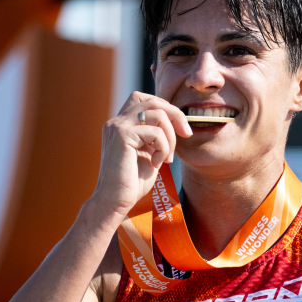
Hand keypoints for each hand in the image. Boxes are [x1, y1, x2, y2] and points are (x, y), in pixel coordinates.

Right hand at [91, 92, 192, 220]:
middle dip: (176, 116)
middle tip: (186, 135)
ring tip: (167, 157)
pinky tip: (157, 163)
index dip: (168, 109)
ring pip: (157, 113)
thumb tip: (177, 121)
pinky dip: (163, 147)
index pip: (146, 100)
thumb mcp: (149, 152)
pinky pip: (155, 131)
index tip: (182, 130)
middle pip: (153, 101)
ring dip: (170, 136)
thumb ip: (157, 136)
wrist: (115, 201)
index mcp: (122, 124)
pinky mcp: (122, 136)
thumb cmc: (133, 182)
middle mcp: (117, 121)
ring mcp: (117, 126)